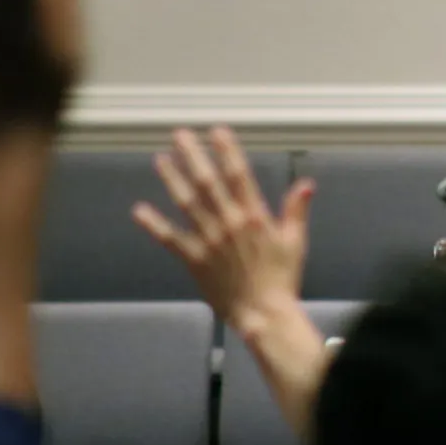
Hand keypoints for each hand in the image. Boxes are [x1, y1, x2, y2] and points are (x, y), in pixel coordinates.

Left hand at [133, 127, 314, 339]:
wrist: (262, 313)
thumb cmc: (282, 277)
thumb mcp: (295, 241)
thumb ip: (296, 211)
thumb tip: (306, 184)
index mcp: (254, 216)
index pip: (239, 175)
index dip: (227, 151)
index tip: (217, 131)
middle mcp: (228, 223)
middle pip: (207, 183)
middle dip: (193, 156)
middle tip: (180, 135)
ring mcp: (207, 240)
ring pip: (187, 204)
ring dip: (172, 179)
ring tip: (160, 159)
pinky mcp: (193, 259)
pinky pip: (170, 239)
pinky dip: (153, 224)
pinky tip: (139, 210)